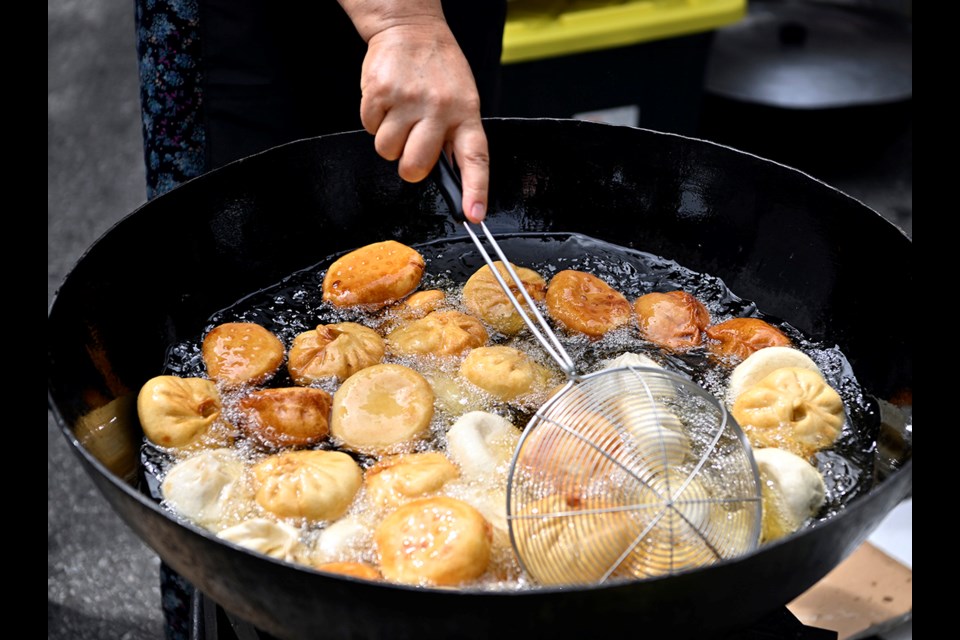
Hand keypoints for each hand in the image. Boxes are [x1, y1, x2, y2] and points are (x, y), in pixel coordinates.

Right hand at [339, 3, 488, 221]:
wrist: (410, 26)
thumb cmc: (438, 69)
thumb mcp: (461, 100)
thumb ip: (456, 137)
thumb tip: (451, 180)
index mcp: (465, 113)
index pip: (475, 158)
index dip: (474, 190)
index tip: (474, 216)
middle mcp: (440, 108)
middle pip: (415, 167)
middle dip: (408, 165)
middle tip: (411, 144)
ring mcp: (408, 100)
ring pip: (387, 151)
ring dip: (389, 139)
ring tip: (400, 113)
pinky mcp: (380, 92)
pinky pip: (369, 129)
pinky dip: (373, 120)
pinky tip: (387, 100)